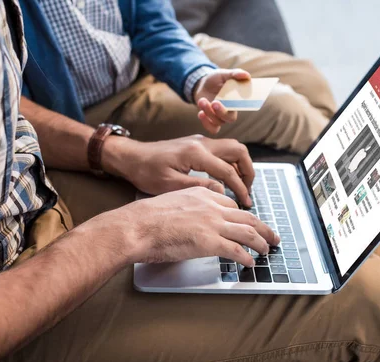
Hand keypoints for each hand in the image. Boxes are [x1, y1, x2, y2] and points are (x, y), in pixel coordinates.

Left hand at [102, 134, 254, 206]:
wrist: (131, 157)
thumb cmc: (146, 172)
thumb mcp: (170, 185)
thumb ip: (199, 187)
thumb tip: (222, 192)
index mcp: (196, 153)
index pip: (228, 171)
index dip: (240, 188)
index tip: (246, 202)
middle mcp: (202, 143)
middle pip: (238, 151)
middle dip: (248, 171)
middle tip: (248, 191)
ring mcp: (200, 141)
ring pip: (233, 148)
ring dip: (241, 166)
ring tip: (241, 186)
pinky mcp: (197, 144)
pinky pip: (222, 150)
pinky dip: (230, 163)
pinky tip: (227, 180)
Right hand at [119, 187, 279, 265]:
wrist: (137, 226)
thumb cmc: (146, 218)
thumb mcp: (171, 201)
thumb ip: (188, 207)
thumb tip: (192, 221)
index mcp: (202, 194)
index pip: (231, 205)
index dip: (243, 217)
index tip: (249, 223)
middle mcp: (212, 207)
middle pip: (247, 217)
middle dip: (263, 228)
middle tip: (272, 236)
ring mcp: (212, 224)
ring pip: (247, 233)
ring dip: (261, 243)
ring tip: (267, 250)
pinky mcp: (209, 242)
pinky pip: (236, 250)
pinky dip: (246, 258)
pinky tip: (250, 263)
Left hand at [194, 68, 250, 133]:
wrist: (202, 84)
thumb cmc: (216, 79)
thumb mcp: (224, 74)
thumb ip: (235, 74)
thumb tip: (247, 75)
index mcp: (237, 101)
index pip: (244, 107)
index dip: (242, 106)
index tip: (233, 99)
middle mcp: (230, 111)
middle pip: (230, 119)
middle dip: (222, 112)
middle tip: (215, 102)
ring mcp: (220, 117)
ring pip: (218, 122)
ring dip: (209, 112)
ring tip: (202, 100)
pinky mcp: (211, 120)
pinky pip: (211, 129)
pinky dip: (206, 123)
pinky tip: (200, 113)